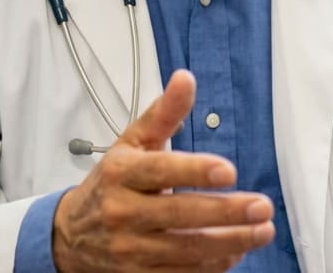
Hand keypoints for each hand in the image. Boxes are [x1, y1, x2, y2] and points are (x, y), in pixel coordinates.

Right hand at [52, 70, 275, 271]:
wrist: (70, 234)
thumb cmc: (111, 182)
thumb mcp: (132, 142)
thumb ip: (163, 113)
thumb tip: (186, 79)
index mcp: (121, 173)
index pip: (160, 171)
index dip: (195, 171)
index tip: (230, 171)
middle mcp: (122, 211)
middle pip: (179, 214)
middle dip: (226, 212)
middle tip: (261, 206)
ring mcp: (130, 248)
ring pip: (186, 250)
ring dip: (230, 242)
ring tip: (262, 230)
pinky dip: (213, 265)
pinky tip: (238, 251)